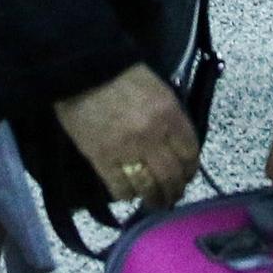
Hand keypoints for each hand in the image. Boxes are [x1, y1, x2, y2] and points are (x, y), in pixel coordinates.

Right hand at [56, 64, 200, 211]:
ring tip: (154, 202)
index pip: (190, 153)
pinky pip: (120, 187)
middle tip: (172, 197)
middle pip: (171, 176)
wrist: (81, 70)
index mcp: (169, 115)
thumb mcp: (157, 90)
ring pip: (149, 187)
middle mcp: (152, 136)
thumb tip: (175, 144)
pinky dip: (127, 195)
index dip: (190, 169)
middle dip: (174, 191)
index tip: (186, 175)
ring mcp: (127, 150)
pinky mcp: (102, 159)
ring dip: (154, 199)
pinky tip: (129, 194)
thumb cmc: (121, 74)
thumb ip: (169, 117)